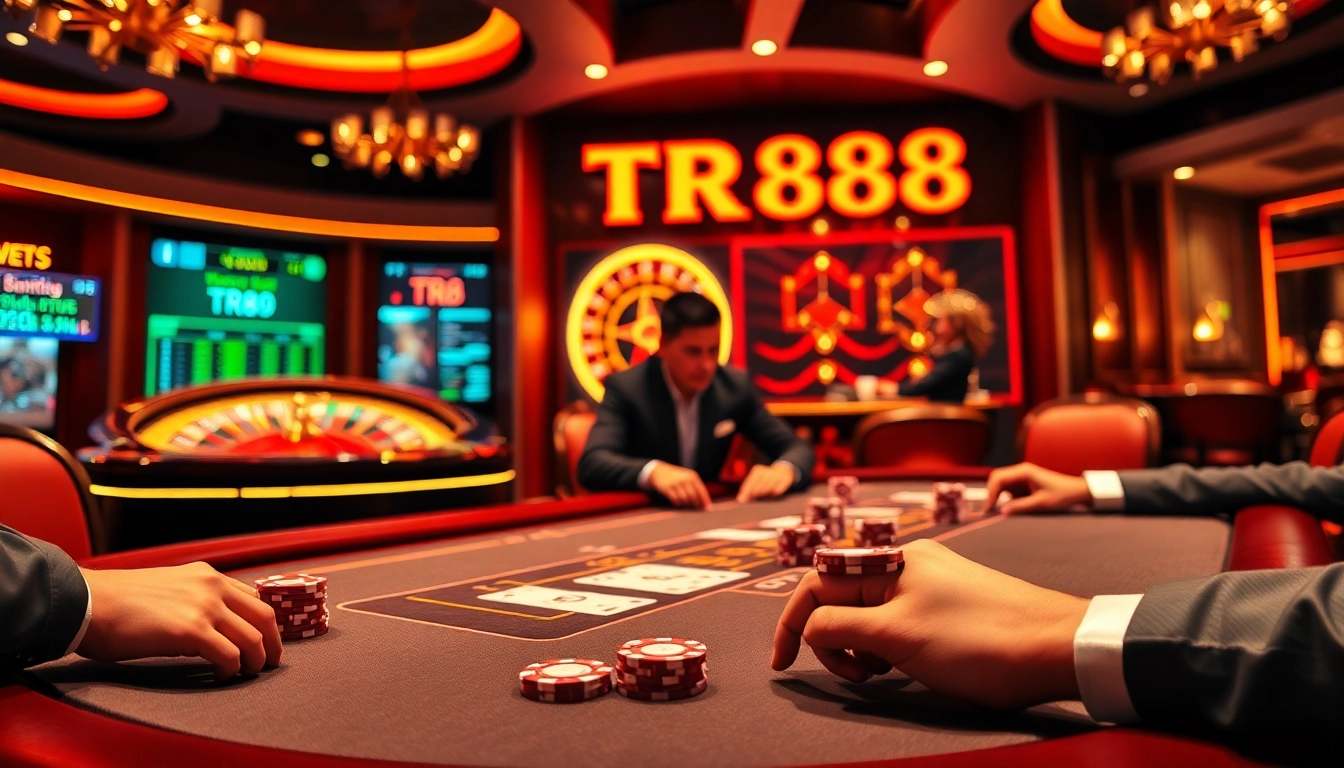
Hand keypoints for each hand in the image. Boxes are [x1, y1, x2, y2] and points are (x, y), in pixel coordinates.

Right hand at [78, 562, 282, 680]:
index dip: (263, 623)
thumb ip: (194, 599)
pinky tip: (222, 676)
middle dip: (273, 643)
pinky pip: (230, 656)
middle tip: (270, 662)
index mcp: (207, 576)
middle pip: (264, 616)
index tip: (265, 640)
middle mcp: (212, 586)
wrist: (87, 602)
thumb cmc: (119, 603)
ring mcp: (204, 607)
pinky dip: (232, 670)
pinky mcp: (192, 631)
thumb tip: (213, 625)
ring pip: (254, 638)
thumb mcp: (169, 588)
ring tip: (247, 673)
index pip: (253, 598)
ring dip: (256, 661)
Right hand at [648, 462, 711, 509]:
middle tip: (697, 508)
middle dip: (696, 504)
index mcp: (692, 476)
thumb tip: (705, 503)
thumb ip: (696, 488)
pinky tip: (677, 502)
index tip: (708, 509)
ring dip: (686, 503)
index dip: (705, 500)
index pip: (701, 490)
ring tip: (685, 502)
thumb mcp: (687, 477)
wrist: (659, 471)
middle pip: (693, 496)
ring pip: (684, 499)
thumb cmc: (677, 477)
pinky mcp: (667, 488)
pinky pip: (675, 499)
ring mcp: (676, 483)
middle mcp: (685, 479)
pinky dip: (678, 503)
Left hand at [736, 462, 794, 502]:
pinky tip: (774, 492)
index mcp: (757, 471)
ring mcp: (777, 476)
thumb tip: (740, 499)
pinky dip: (775, 493)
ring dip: (766, 494)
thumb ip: (747, 489)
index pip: (750, 482)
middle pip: (758, 488)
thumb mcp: (756, 480)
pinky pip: (778, 491)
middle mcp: (767, 472)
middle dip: (756, 495)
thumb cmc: (765, 479)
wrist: (783, 471)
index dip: (746, 492)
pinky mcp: (785, 480)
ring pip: (768, 490)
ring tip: (766, 493)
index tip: (742, 500)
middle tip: (756, 497)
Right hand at [771, 539, 1087, 709]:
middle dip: (833, 641)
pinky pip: (895, 621)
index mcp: (890, 560)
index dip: (792, 624)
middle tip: (858, 678)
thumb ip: (840, 627)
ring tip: (883, 674)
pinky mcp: (947, 605)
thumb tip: (809, 627)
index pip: (818, 584)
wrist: (1057, 647)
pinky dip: (886, 647)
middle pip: (841, 599)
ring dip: (860, 648)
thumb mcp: (897, 637)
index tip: (783, 665)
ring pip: (867, 614)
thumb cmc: (978, 640)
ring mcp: (929, 584)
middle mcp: (906, 564)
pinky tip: (904, 668)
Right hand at [984, 463, 1092, 514]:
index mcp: (1024, 471)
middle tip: (989, 510)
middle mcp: (1020, 471)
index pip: (998, 478)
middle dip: (991, 493)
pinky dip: (1005, 498)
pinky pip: (1009, 489)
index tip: (989, 508)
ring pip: (1001, 484)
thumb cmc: (1062, 495)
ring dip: (997, 496)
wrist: (1077, 491)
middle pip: (997, 478)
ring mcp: (1021, 477)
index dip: (990, 492)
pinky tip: (1007, 508)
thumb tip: (1001, 511)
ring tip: (995, 511)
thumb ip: (1021, 506)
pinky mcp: (1024, 484)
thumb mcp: (1041, 503)